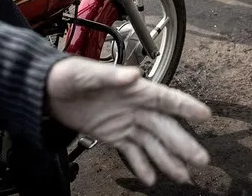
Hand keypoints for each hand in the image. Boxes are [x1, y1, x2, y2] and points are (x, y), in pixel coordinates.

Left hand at [46, 57, 210, 185]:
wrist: (46, 89)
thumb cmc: (66, 75)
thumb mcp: (87, 73)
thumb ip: (112, 75)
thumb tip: (134, 75)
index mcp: (133, 89)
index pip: (165, 98)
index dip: (185, 106)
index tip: (204, 114)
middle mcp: (134, 106)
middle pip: (164, 127)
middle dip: (183, 144)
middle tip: (201, 159)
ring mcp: (125, 122)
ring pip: (152, 143)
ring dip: (168, 159)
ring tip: (183, 176)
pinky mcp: (112, 134)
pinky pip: (132, 151)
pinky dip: (142, 165)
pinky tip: (151, 178)